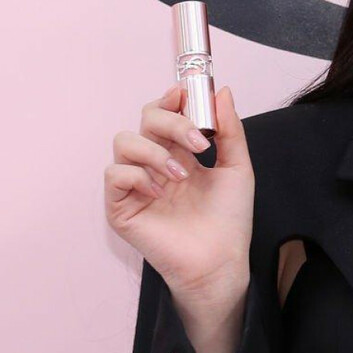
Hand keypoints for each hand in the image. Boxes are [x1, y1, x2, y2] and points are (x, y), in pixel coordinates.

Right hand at [104, 83, 254, 326]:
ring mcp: (136, 185)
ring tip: (181, 174)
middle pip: (144, 119)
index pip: (163, 113)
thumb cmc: (229, 220)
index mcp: (179, 152)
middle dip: (170, 121)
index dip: (170, 99)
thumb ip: (229, 130)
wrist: (220, 260)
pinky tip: (160, 192)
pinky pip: (115, 174)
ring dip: (155, 150)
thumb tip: (222, 92)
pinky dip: (137, 176)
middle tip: (197, 141)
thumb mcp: (237, 168)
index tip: (185, 94)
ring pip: (124, 142)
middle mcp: (154, 164)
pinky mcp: (121, 207)